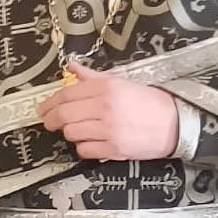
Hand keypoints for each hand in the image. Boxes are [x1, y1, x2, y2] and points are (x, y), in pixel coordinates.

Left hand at [38, 63, 178, 160]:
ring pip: (72, 133)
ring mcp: (109, 130)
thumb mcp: (120, 82)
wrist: (173, 123)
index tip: (44, 107)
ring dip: (69, 132)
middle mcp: (106, 108)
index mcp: (107, 88)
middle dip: (51, 119)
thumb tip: (72, 67)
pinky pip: (85, 150)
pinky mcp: (114, 149)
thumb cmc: (148, 102)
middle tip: (48, 121)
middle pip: (65, 115)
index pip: (68, 94)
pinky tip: (89, 141)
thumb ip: (93, 77)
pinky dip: (82, 147)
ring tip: (75, 129)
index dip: (51, 102)